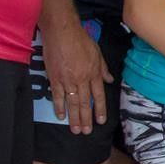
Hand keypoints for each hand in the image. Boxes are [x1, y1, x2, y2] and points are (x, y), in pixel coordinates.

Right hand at [41, 19, 112, 133]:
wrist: (62, 31)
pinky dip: (59, 107)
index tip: (100, 121)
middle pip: (84, 103)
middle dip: (86, 119)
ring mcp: (67, 80)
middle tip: (86, 132)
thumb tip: (110, 80)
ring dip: (74, 118)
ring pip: (72, 103)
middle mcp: (82, 79)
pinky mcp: (54, 78)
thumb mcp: (97, 52)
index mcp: (94, 74)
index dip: (99, 110)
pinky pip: (57, 96)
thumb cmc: (80, 39)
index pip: (98, 96)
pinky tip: (60, 116)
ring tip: (75, 130)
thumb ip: (103, 68)